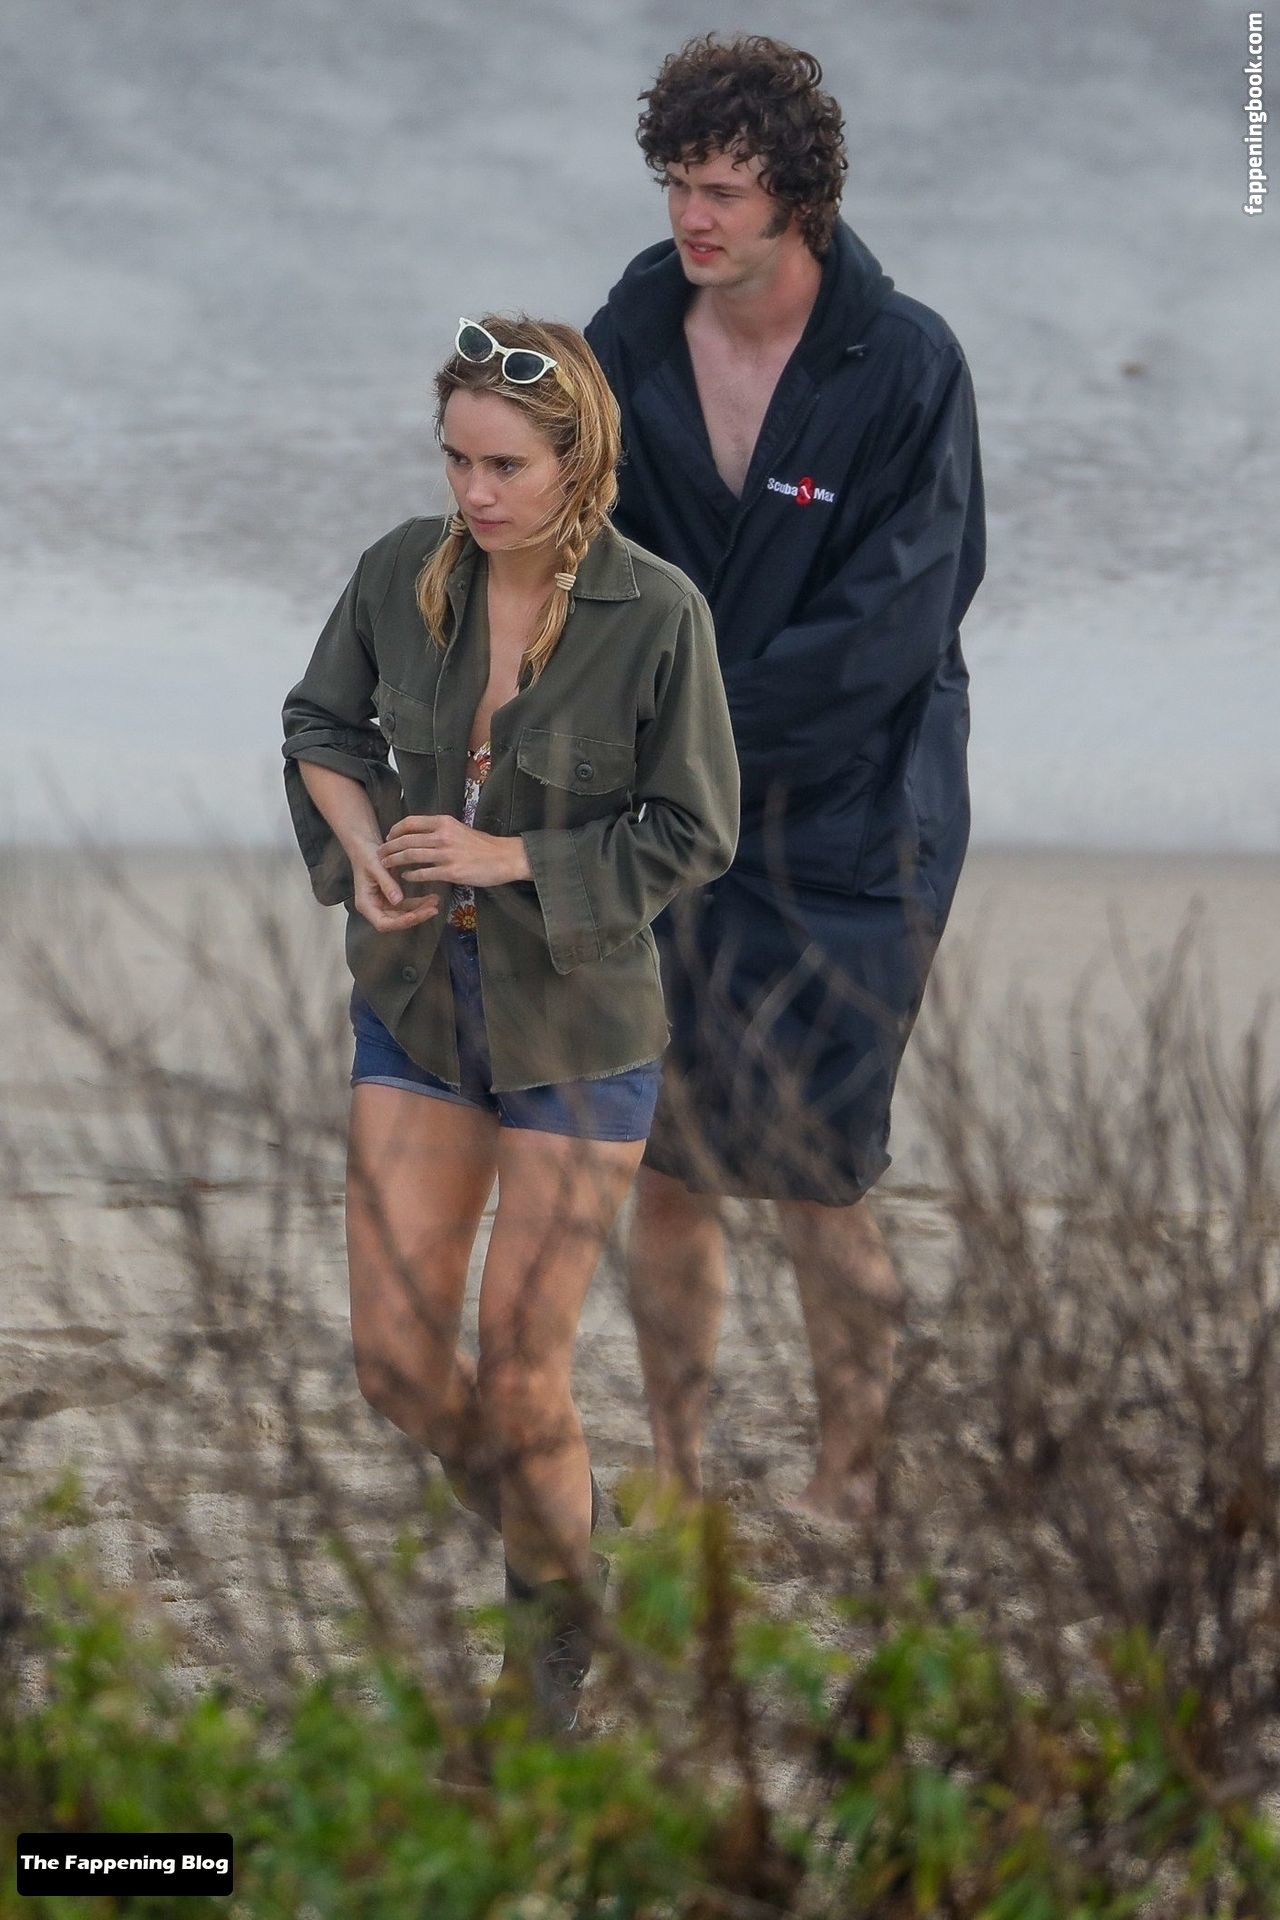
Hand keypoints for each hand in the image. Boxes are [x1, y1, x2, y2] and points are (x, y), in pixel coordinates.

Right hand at [349, 839, 441, 933]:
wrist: (364, 847)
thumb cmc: (366, 855)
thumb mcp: (375, 867)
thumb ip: (386, 884)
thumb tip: (397, 900)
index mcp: (365, 904)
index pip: (383, 924)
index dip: (399, 922)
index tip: (414, 915)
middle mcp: (374, 909)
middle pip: (396, 922)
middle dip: (415, 917)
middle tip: (432, 909)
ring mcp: (384, 905)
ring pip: (404, 915)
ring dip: (420, 911)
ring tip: (435, 902)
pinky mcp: (392, 900)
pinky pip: (408, 907)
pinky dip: (419, 904)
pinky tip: (431, 899)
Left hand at [380, 815, 532, 886]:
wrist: (504, 857)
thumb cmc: (483, 845)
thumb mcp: (459, 829)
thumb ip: (440, 830)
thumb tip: (420, 834)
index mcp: (444, 822)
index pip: (410, 822)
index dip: (395, 830)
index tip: (388, 837)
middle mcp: (443, 836)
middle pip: (406, 840)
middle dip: (389, 848)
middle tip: (380, 854)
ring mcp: (446, 854)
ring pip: (411, 856)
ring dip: (395, 861)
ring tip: (386, 866)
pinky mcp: (451, 872)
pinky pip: (424, 873)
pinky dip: (411, 875)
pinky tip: (405, 877)